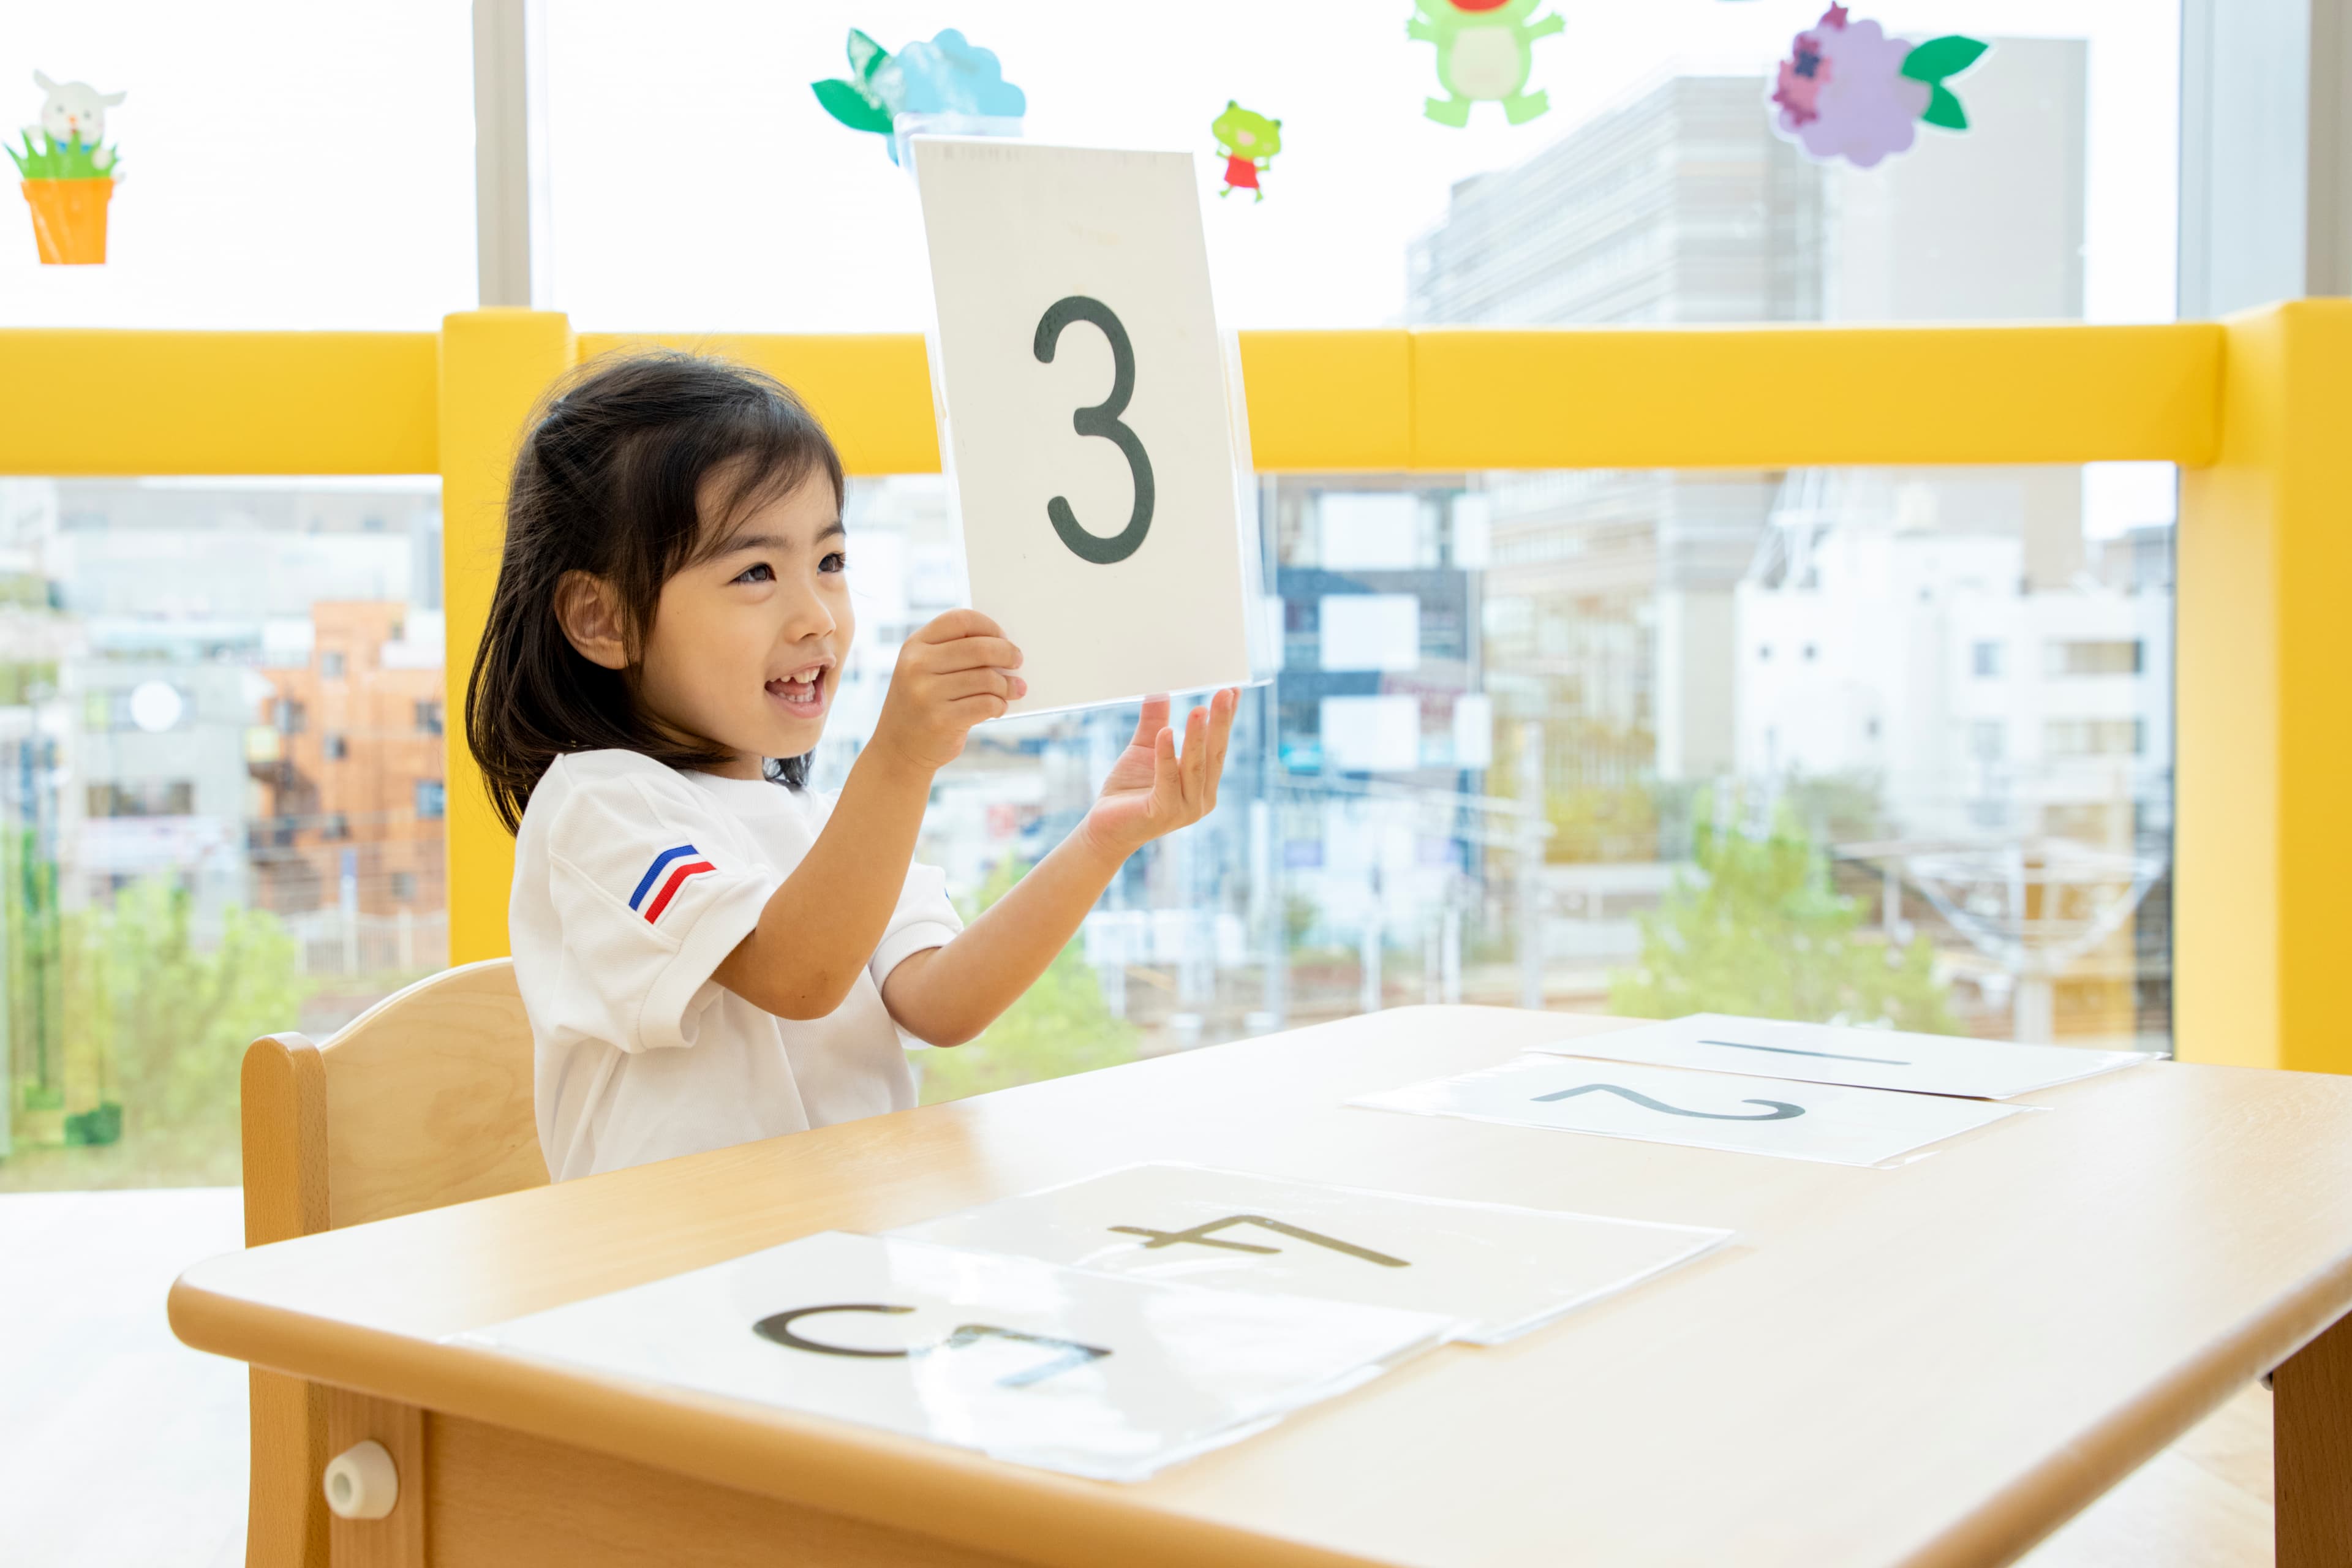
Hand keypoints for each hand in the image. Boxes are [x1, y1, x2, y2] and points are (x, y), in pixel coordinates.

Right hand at [870, 609, 1024, 771]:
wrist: (897, 749)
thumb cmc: (922, 704)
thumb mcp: (925, 670)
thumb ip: (956, 654)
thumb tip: (1006, 648)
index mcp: (914, 646)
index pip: (960, 620)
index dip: (988, 626)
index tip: (1002, 638)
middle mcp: (917, 666)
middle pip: (979, 647)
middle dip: (1007, 653)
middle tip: (1017, 661)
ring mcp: (926, 694)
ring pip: (987, 678)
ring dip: (1008, 684)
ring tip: (1015, 689)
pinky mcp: (941, 720)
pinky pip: (986, 704)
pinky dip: (1000, 705)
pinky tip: (999, 708)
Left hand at [1079, 690, 1237, 860]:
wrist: (1105, 827)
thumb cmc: (1128, 790)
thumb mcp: (1145, 748)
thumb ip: (1155, 722)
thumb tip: (1161, 689)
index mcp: (1204, 784)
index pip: (1219, 746)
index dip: (1226, 719)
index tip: (1233, 690)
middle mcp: (1201, 798)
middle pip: (1215, 755)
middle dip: (1220, 723)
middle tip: (1225, 693)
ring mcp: (1185, 809)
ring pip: (1195, 767)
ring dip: (1198, 737)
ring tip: (1200, 710)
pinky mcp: (1163, 813)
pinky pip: (1167, 780)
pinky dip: (1166, 756)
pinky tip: (1167, 733)